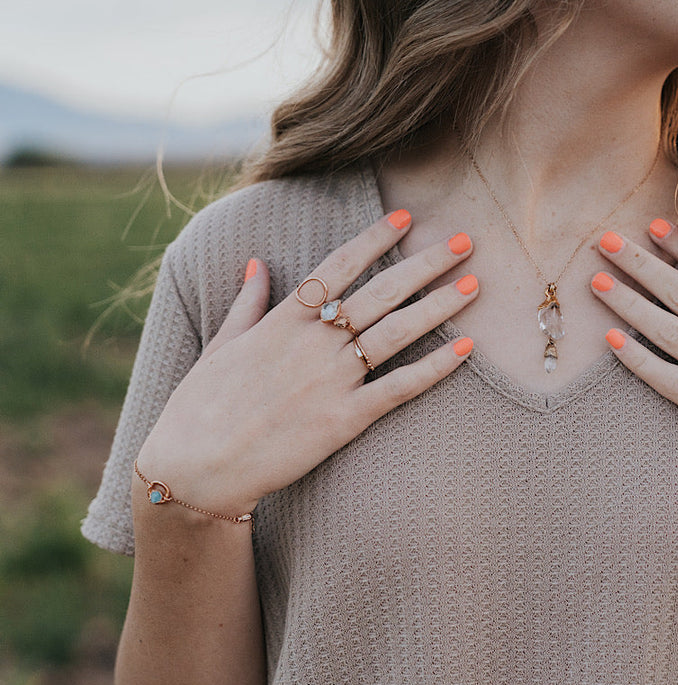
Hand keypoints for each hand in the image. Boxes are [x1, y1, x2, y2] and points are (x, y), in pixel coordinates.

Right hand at [136, 211, 477, 515]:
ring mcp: (331, 379)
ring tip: (475, 284)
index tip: (407, 217)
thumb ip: (246, 302)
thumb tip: (257, 263)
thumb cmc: (200, 407)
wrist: (196, 467)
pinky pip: (399, 388)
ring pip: (398, 332)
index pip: (340, 266)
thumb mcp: (220, 344)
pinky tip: (465, 348)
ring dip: (440, 305)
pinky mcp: (344, 419)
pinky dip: (435, 367)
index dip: (376, 238)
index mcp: (283, 319)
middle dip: (425, 264)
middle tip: (463, 242)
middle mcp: (313, 342)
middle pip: (381, 292)